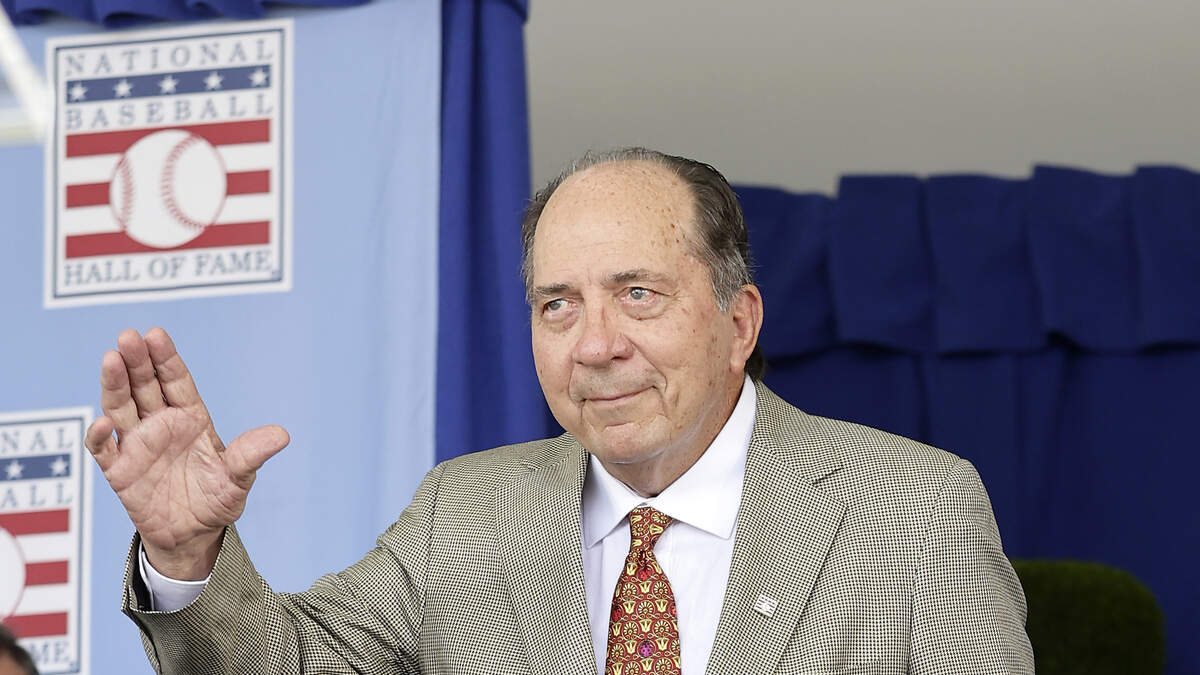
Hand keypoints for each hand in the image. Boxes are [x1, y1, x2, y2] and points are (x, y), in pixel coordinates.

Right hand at [85, 328, 288, 579]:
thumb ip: (251, 455)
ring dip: (115, 384)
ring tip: (111, 360)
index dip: (166, 358)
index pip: (176, 381)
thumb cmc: (216, 500)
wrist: (193, 536)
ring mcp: (138, 445)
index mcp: (191, 418)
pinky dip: (101, 435)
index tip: (156, 334)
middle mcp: (161, 425)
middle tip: (128, 338)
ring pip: (121, 407)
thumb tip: (282, 435)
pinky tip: (105, 423)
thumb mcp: (238, 478)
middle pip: (146, 386)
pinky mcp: (120, 470)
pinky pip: (104, 449)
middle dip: (137, 361)